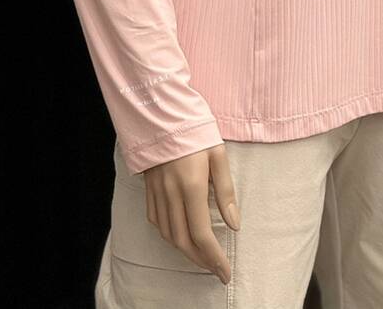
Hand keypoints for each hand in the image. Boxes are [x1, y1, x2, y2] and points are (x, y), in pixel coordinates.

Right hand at [142, 143, 240, 283]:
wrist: (163, 111)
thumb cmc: (195, 130)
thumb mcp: (218, 154)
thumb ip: (226, 191)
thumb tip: (234, 224)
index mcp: (191, 185)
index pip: (201, 234)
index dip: (214, 258)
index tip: (224, 272)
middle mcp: (171, 193)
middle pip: (183, 240)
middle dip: (201, 261)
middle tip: (216, 270)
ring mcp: (157, 192)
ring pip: (168, 235)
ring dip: (185, 252)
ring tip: (202, 258)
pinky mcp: (148, 189)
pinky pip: (156, 221)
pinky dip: (169, 236)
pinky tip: (180, 237)